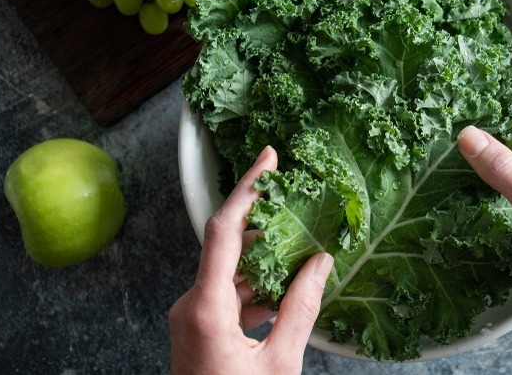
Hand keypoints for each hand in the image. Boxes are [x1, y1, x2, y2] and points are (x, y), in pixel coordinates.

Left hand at [169, 146, 333, 374]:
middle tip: (303, 211)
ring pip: (230, 272)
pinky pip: (228, 294)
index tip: (269, 157)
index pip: (222, 229)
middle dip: (267, 228)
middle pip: (228, 247)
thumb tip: (322, 263)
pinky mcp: (198, 328)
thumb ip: (302, 308)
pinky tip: (287, 289)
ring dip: (265, 262)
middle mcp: (190, 304)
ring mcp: (191, 316)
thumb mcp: (280, 363)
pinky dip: (257, 288)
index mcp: (205, 308)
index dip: (248, 187)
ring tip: (305, 252)